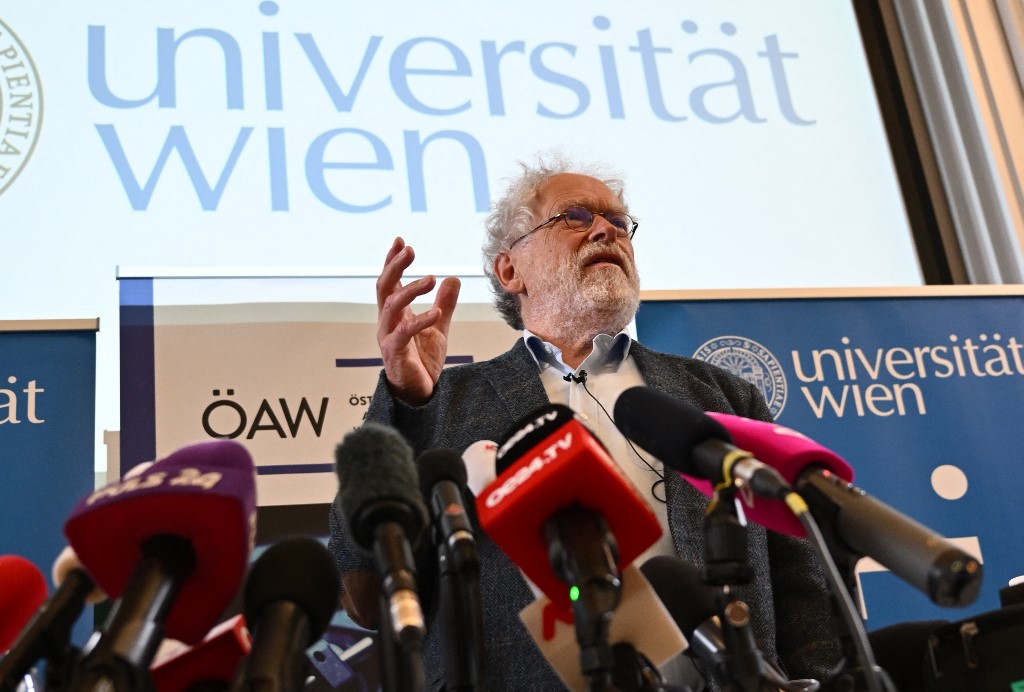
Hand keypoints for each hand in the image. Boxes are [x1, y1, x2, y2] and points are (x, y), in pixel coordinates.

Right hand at [376, 237, 460, 404]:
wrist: (420, 393)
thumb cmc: (423, 362)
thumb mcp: (439, 328)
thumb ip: (445, 304)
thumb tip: (453, 279)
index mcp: (396, 314)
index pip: (390, 281)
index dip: (392, 261)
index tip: (401, 241)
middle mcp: (388, 323)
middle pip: (384, 287)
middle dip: (394, 266)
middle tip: (409, 250)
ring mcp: (388, 337)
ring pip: (391, 306)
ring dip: (409, 290)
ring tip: (430, 278)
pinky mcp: (394, 354)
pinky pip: (402, 333)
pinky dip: (419, 321)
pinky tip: (435, 313)